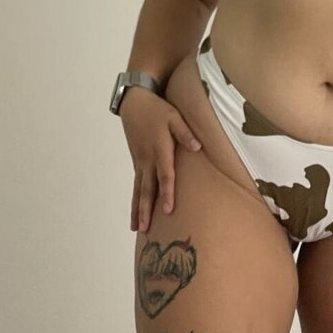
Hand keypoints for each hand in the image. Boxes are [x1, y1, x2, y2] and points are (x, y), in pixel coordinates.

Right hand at [120, 73, 201, 233]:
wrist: (134, 104)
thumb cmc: (158, 110)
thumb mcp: (174, 117)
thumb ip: (185, 133)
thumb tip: (198, 147)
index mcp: (160, 150)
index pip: (165, 176)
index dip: (167, 193)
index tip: (168, 209)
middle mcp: (147, 159)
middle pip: (147, 189)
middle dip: (145, 210)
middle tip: (144, 229)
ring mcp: (140, 161)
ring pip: (138, 190)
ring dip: (137, 209)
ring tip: (136, 227)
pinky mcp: (137, 161)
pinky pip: (136, 184)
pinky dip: (135, 199)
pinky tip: (136, 211)